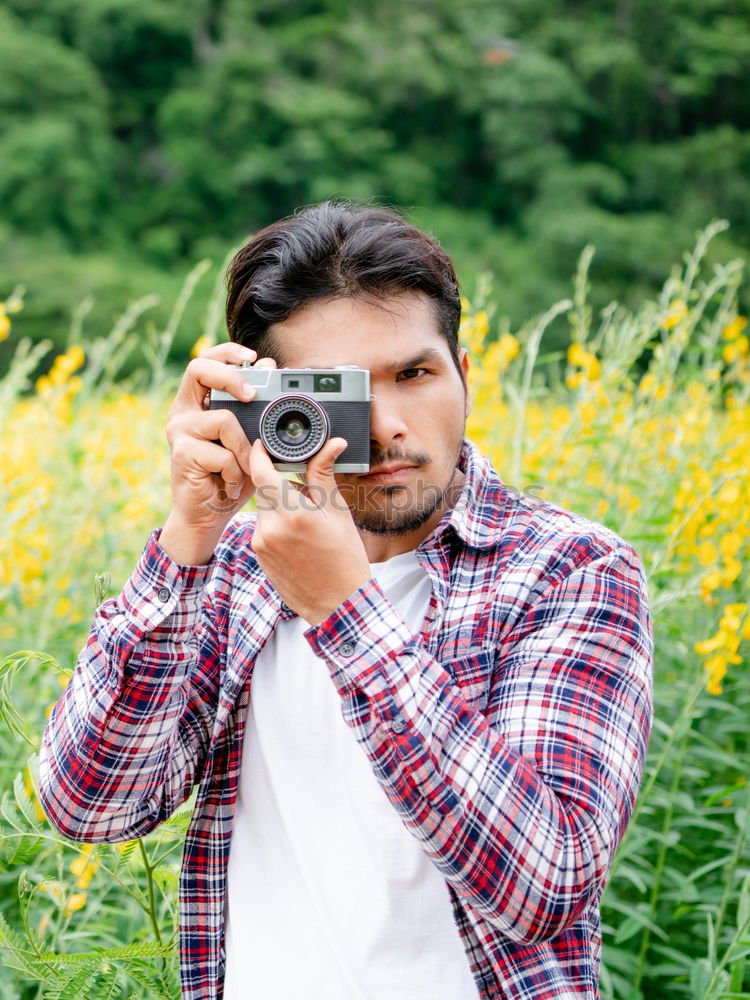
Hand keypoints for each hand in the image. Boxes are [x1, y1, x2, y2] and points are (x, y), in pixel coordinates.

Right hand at [159, 343, 276, 563]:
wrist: (206, 516)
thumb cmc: (229, 476)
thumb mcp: (250, 440)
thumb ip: (258, 408)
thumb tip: (270, 367)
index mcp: (197, 402)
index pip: (205, 360)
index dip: (227, 351)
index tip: (253, 357)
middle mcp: (182, 411)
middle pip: (198, 369)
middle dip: (230, 376)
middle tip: (252, 395)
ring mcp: (179, 431)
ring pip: (224, 419)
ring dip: (245, 449)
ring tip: (245, 470)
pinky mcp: (181, 453)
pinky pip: (222, 454)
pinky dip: (236, 472)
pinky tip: (232, 484)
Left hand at [249, 437, 371, 625]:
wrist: (338, 605)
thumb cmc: (345, 560)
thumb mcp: (338, 513)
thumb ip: (324, 476)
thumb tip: (331, 444)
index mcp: (292, 514)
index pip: (263, 471)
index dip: (261, 453)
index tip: (264, 444)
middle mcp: (270, 528)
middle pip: (267, 489)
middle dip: (284, 487)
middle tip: (310, 502)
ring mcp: (261, 544)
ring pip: (266, 509)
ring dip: (281, 509)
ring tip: (308, 528)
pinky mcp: (258, 556)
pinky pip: (264, 528)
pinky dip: (278, 526)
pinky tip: (299, 543)